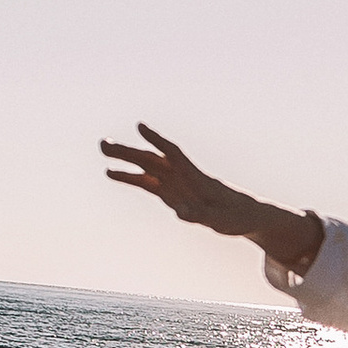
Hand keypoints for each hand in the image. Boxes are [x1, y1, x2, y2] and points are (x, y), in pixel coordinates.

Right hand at [100, 121, 265, 240]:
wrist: (245, 215)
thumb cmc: (236, 216)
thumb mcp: (220, 220)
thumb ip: (200, 215)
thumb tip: (180, 212)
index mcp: (196, 178)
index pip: (174, 154)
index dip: (157, 141)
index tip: (140, 127)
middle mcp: (182, 176)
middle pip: (153, 159)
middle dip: (129, 151)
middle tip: (103, 144)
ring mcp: (174, 183)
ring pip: (146, 167)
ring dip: (125, 159)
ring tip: (102, 151)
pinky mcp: (170, 193)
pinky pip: (146, 183)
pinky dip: (129, 177)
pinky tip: (110, 173)